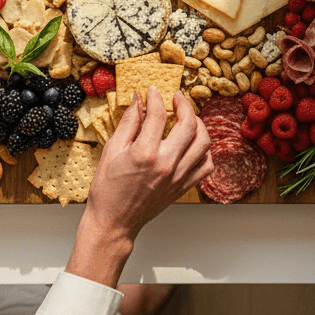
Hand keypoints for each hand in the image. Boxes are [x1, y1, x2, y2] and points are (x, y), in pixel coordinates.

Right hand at [66, 88, 212, 287]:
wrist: (113, 223)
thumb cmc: (108, 190)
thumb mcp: (111, 151)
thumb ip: (128, 123)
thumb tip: (137, 100)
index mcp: (145, 154)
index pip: (158, 114)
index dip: (156, 98)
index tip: (153, 91)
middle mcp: (166, 164)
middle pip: (189, 124)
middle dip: (184, 105)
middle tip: (177, 97)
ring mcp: (178, 176)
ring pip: (203, 142)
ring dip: (199, 124)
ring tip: (189, 117)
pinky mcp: (184, 186)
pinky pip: (206, 165)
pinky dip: (205, 151)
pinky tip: (194, 143)